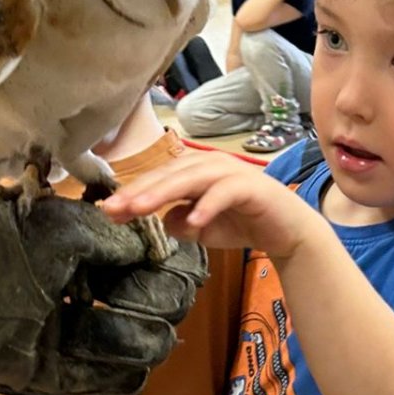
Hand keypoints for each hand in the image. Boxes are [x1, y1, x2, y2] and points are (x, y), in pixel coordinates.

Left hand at [103, 152, 321, 261]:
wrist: (286, 230)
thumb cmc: (242, 222)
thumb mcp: (201, 227)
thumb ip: (178, 222)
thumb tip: (161, 220)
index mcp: (194, 170)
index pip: (157, 178)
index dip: (133, 193)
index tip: (107, 210)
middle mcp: (209, 164)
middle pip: (168, 174)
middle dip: (140, 191)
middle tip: (114, 208)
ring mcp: (230, 173)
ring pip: (190, 179)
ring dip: (163, 193)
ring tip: (140, 210)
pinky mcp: (250, 187)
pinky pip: (224, 193)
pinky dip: (207, 206)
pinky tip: (192, 221)